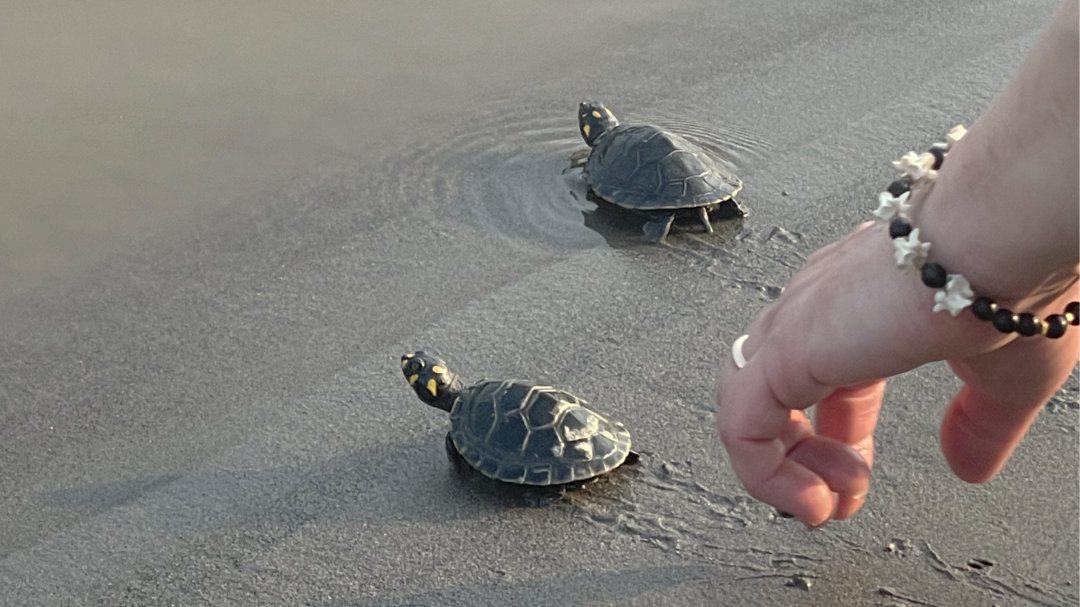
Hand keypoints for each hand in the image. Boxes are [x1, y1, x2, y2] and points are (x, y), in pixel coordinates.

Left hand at [714, 222, 1077, 526]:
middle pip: (775, 389)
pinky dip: (764, 472)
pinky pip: (741, 421)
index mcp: (861, 305)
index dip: (833, 437)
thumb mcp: (1002, 373)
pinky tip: (807, 500)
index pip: (820, 375)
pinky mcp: (785, 347)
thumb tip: (968, 465)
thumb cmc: (1012, 275)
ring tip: (819, 506)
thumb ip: (978, 422)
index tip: (853, 481)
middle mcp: (818, 307)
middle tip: (830, 502)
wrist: (1006, 230)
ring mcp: (796, 322)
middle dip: (800, 457)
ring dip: (780, 467)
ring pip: (747, 402)